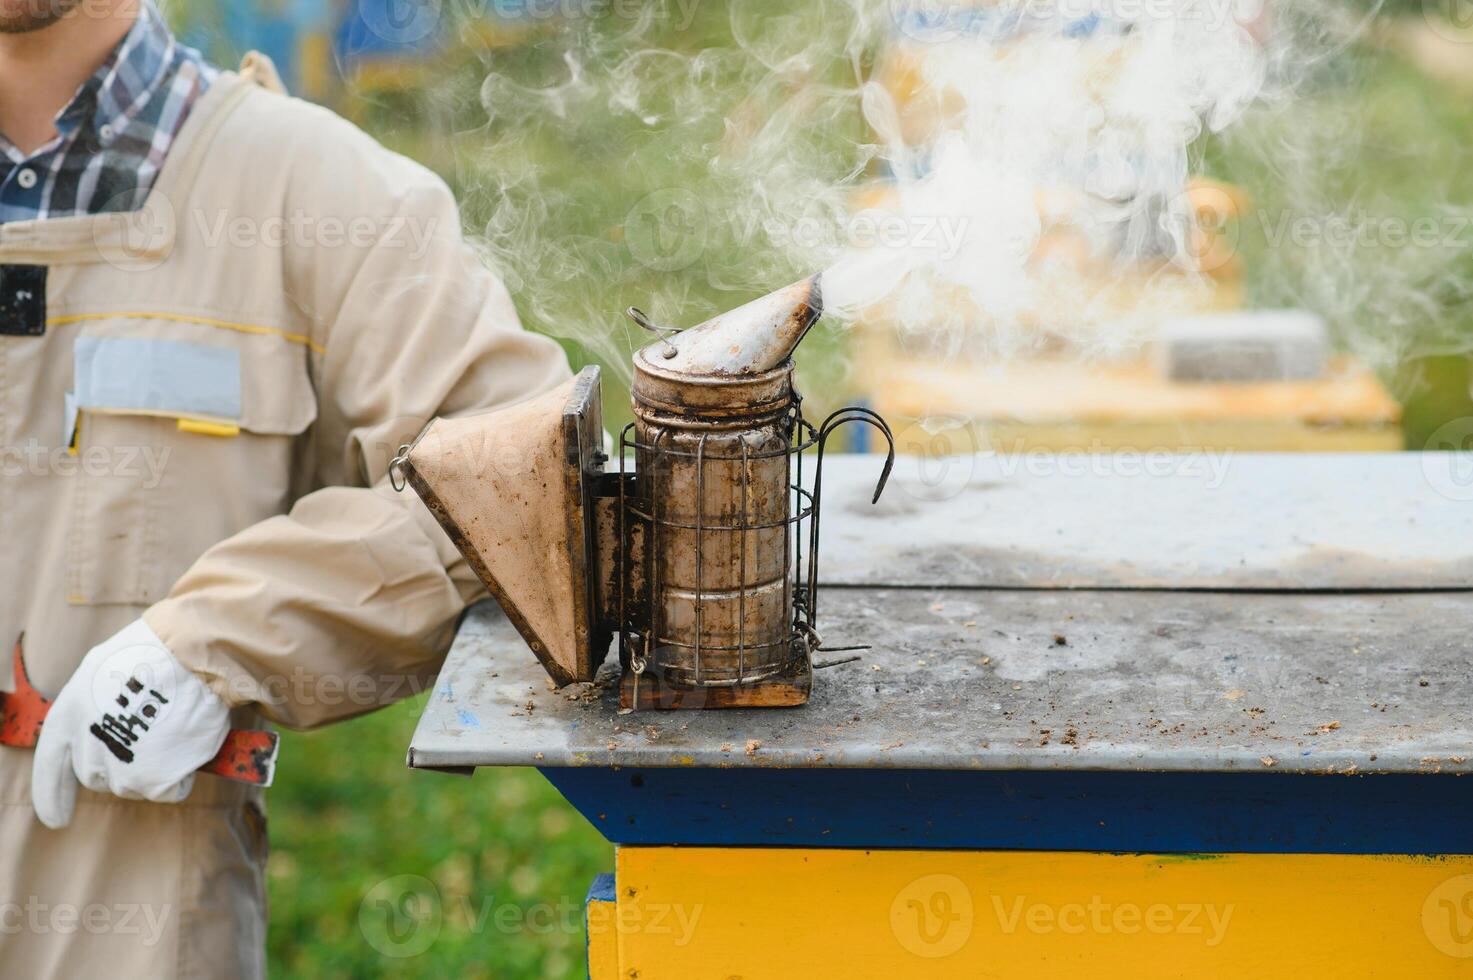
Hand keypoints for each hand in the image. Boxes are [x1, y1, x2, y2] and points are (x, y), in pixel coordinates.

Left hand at [32, 620, 229, 828]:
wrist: (189, 658)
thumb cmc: (154, 656)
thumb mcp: (103, 674)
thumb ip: (94, 710)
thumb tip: (105, 730)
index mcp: (68, 719)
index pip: (51, 768)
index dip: (52, 798)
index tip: (57, 820)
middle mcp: (87, 750)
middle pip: (99, 777)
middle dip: (122, 763)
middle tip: (153, 730)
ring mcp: (120, 769)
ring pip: (134, 785)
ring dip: (154, 767)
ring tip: (173, 729)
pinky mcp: (152, 781)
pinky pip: (168, 791)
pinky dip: (182, 775)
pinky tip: (188, 744)